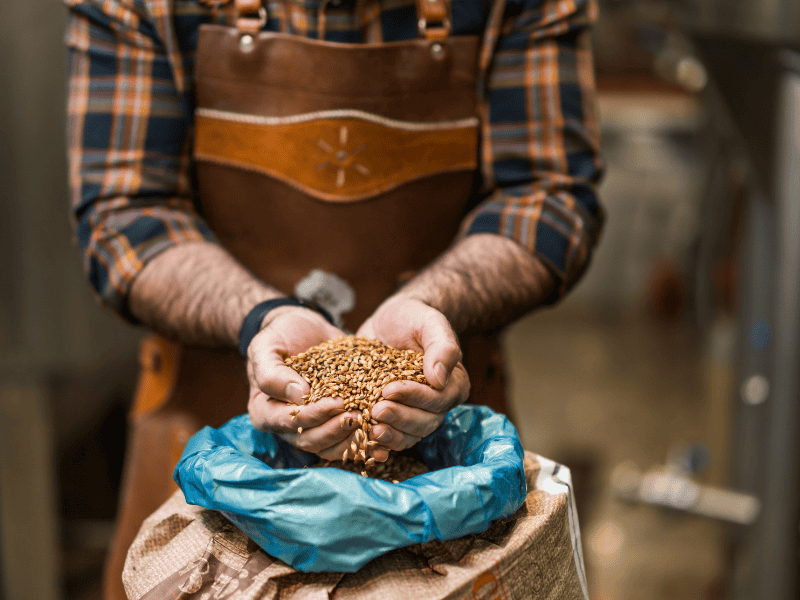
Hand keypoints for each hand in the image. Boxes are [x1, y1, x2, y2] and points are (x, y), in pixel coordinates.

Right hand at [246, 306, 360, 459]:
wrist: (303, 329)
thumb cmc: (280, 336)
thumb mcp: (266, 347)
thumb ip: (272, 372)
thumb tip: (298, 396)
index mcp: (265, 412)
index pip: (289, 422)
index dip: (313, 415)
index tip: (337, 403)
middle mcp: (287, 427)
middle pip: (311, 440)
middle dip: (336, 430)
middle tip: (359, 416)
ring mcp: (312, 427)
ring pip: (330, 447)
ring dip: (352, 441)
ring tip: (373, 429)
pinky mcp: (332, 423)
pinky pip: (346, 441)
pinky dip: (364, 443)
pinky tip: (383, 443)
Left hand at [356, 296, 469, 454]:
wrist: (390, 322)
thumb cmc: (413, 317)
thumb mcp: (428, 321)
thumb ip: (441, 346)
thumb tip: (440, 378)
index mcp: (453, 384)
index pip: (438, 400)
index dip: (415, 398)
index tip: (389, 389)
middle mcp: (438, 404)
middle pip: (424, 422)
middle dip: (399, 418)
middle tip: (375, 410)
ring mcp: (415, 413)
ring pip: (408, 435)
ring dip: (390, 435)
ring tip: (368, 428)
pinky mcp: (395, 417)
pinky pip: (391, 436)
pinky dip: (377, 441)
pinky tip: (362, 436)